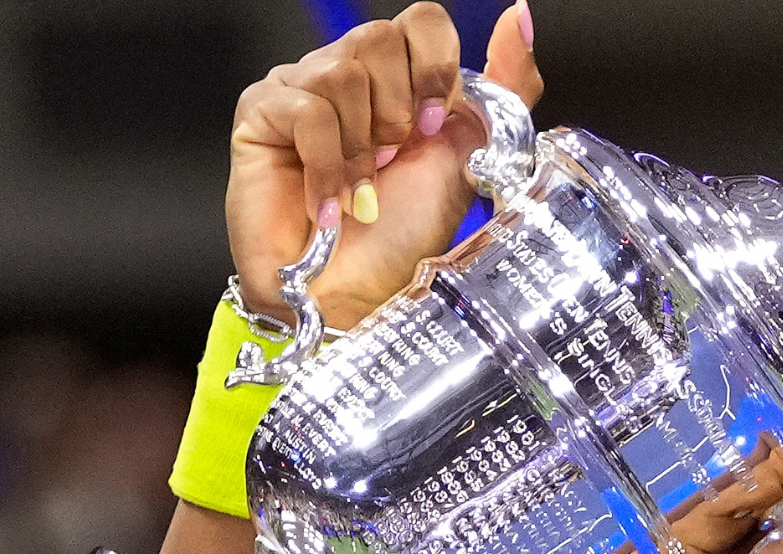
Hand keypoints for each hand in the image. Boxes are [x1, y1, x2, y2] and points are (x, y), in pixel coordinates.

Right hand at [226, 0, 541, 329]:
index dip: (435, 69)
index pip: (423, 20)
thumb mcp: (471, 154)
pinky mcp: (260, 113)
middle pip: (380, 36)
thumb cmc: (402, 238)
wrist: (354, 296)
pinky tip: (331, 204)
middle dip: (399, 113)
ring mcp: (300, 88)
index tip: (435, 126)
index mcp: (401, 79)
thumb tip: (521, 17)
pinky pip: (306, 110)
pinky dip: (329, 166)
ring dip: (363, 150)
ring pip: (342, 74)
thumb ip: (503, 87)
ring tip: (361, 191)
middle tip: (392, 163)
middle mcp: (349, 74)